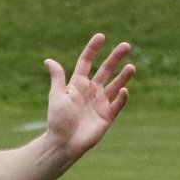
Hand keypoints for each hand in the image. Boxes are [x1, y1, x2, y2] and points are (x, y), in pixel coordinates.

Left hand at [42, 34, 133, 160]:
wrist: (64, 143)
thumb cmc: (58, 119)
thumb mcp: (56, 95)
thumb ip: (57, 77)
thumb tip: (48, 60)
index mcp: (78, 84)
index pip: (86, 62)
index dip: (93, 49)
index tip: (101, 36)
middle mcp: (91, 91)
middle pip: (105, 70)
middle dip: (115, 57)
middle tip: (126, 45)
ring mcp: (100, 103)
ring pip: (116, 85)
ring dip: (124, 75)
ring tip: (131, 66)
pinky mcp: (107, 116)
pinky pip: (118, 104)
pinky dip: (122, 97)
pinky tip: (124, 90)